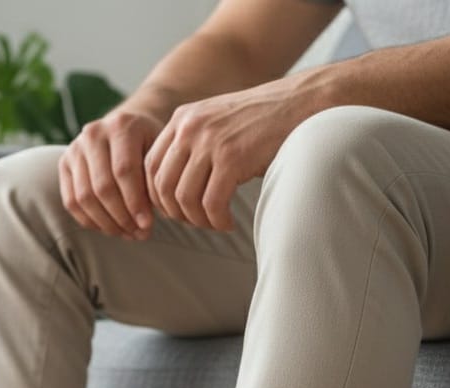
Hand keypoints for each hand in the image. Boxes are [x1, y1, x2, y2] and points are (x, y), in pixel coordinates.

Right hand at [59, 108, 164, 239]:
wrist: (126, 131)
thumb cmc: (148, 148)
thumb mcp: (157, 157)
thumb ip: (152, 184)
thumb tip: (143, 224)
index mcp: (121, 125)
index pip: (124, 171)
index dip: (135, 203)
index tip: (147, 226)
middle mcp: (94, 133)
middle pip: (103, 186)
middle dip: (121, 217)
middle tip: (138, 234)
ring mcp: (75, 148)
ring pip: (85, 197)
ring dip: (106, 223)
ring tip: (125, 234)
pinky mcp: (64, 164)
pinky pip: (71, 202)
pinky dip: (89, 221)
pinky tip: (108, 229)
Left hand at [144, 78, 315, 230]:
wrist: (300, 103)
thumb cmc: (261, 121)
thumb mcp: (215, 124)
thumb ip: (191, 147)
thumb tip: (171, 192)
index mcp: (182, 119)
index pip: (150, 167)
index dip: (158, 197)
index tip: (176, 210)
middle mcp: (190, 128)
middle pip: (163, 187)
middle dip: (177, 214)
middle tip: (198, 221)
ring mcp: (210, 142)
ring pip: (185, 199)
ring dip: (199, 220)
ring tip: (216, 222)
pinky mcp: (231, 158)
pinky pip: (211, 204)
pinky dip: (218, 221)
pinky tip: (229, 222)